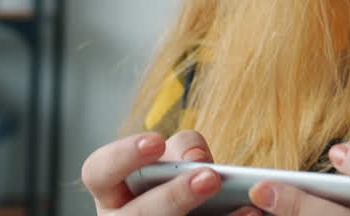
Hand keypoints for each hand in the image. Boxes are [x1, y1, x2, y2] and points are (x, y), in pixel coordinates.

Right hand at [82, 129, 260, 214]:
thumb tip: (195, 159)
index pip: (97, 170)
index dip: (123, 156)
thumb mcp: (175, 163)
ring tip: (245, 207)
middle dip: (173, 196)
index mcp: (112, 191)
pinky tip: (251, 215)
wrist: (196, 209)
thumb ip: (182, 152)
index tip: (156, 141)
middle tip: (210, 177)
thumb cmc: (179, 184)